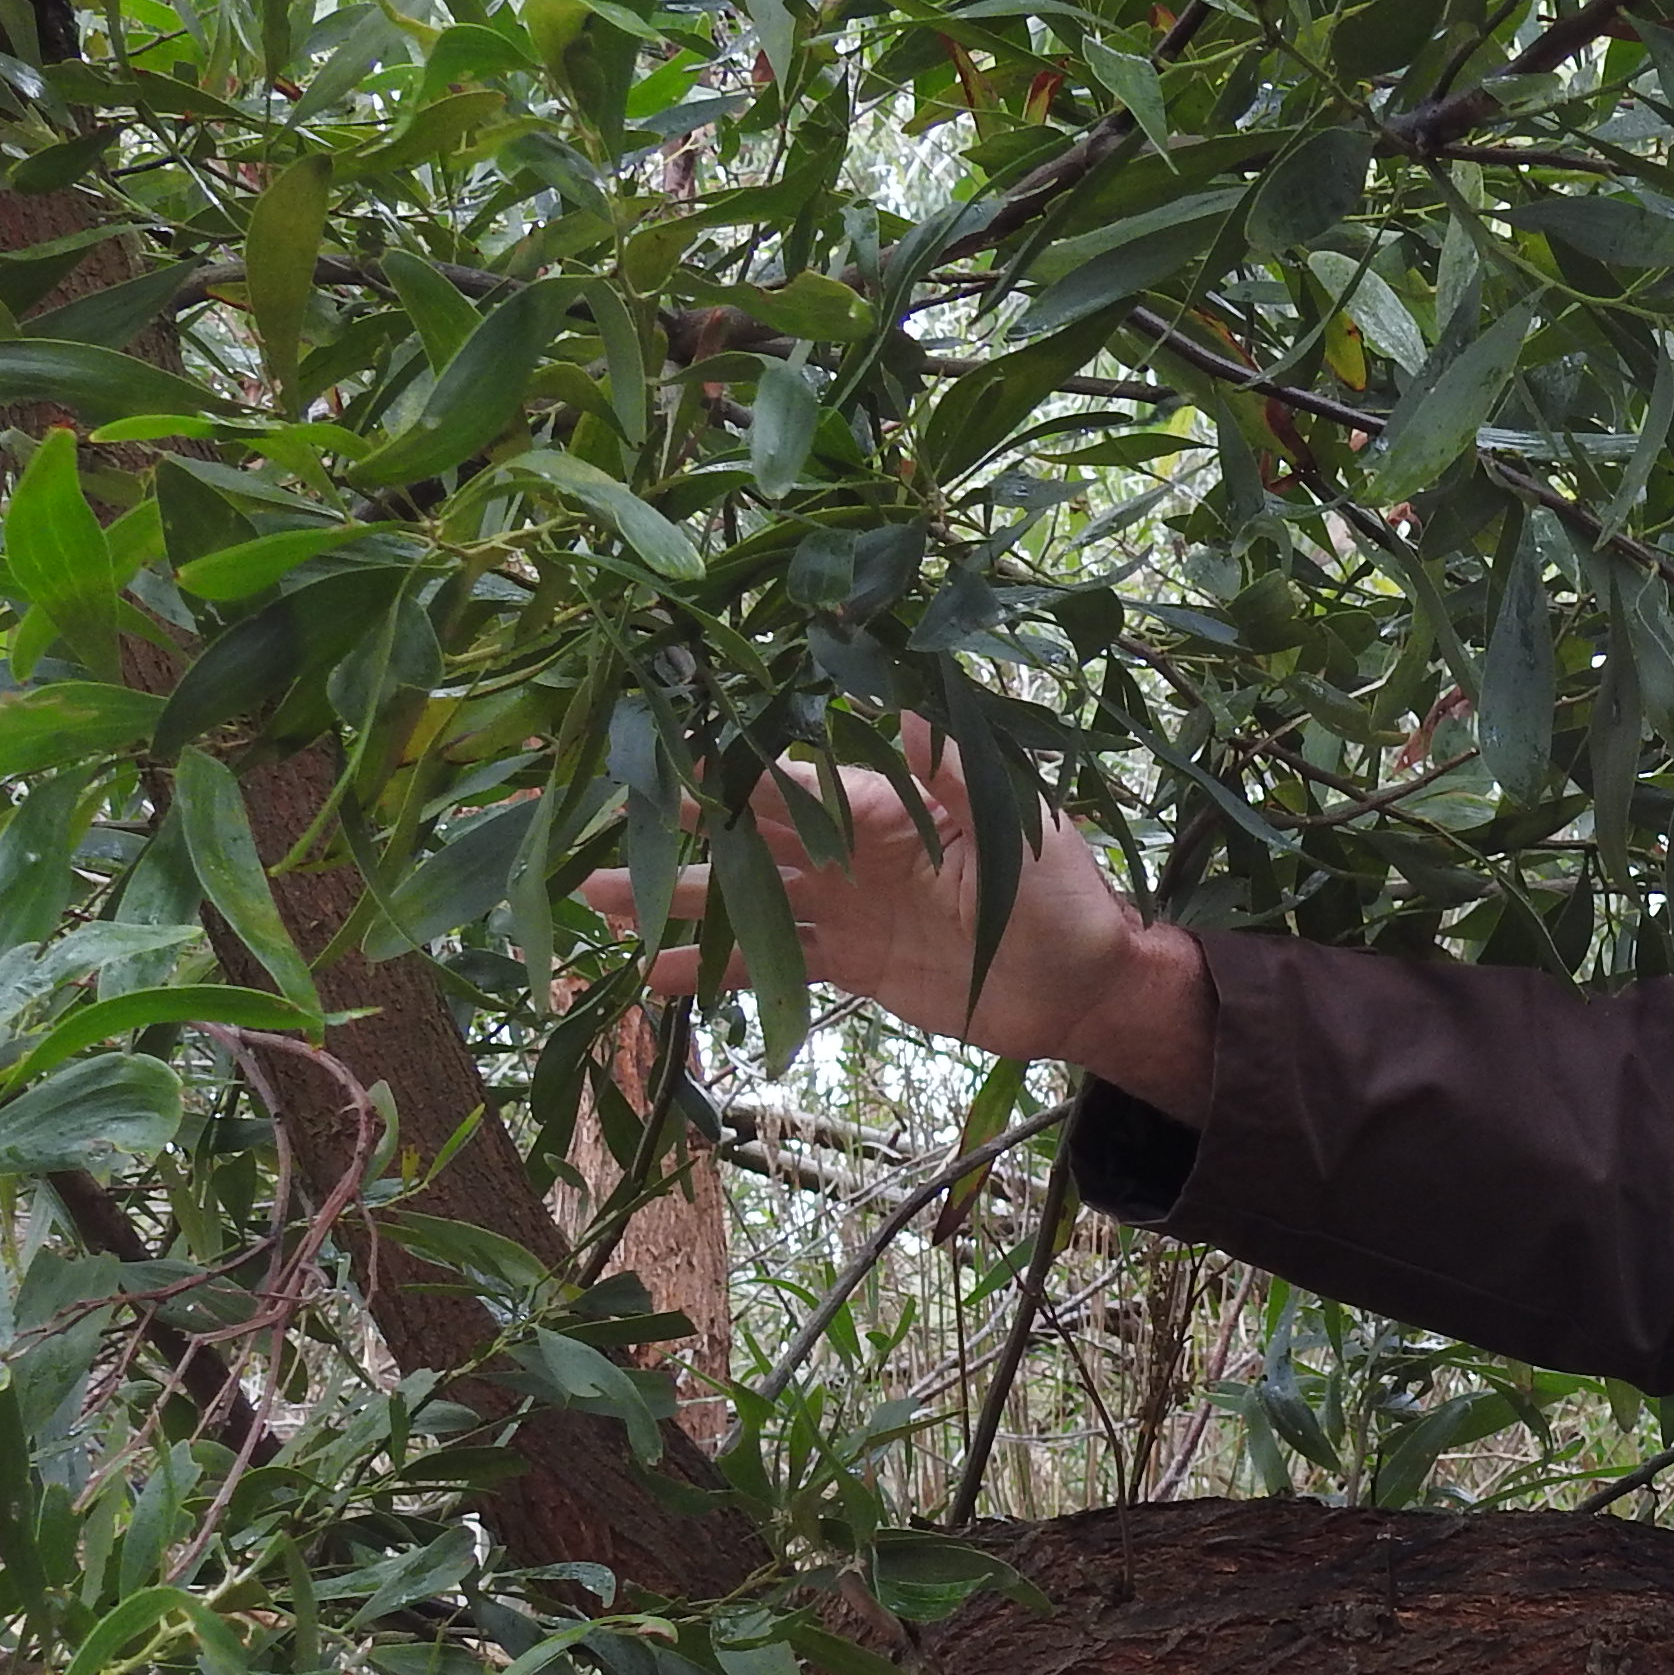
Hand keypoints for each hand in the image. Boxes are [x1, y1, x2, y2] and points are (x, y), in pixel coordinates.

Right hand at [577, 723, 1216, 1116]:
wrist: (1083, 987)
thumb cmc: (1059, 890)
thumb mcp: (1014, 818)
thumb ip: (950, 762)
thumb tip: (899, 687)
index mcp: (880, 805)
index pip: (783, 783)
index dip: (719, 773)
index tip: (652, 760)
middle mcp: (848, 850)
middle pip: (740, 836)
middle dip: (667, 830)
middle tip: (590, 826)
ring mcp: (843, 908)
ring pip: (740, 900)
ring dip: (672, 900)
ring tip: (591, 901)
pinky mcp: (851, 964)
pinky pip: (771, 965)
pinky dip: (714, 970)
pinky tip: (650, 977)